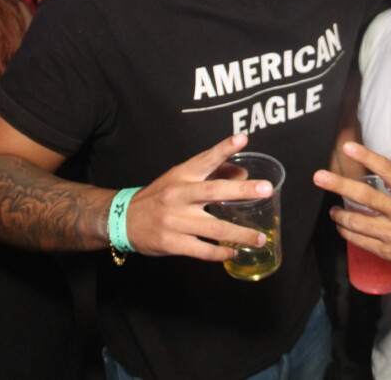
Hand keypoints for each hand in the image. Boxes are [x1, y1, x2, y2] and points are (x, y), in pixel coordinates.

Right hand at [127, 134, 272, 260]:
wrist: (122, 219)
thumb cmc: (159, 197)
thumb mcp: (180, 179)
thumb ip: (212, 175)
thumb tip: (244, 176)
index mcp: (181, 175)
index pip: (205, 159)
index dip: (223, 148)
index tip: (241, 139)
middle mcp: (178, 195)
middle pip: (214, 191)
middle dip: (243, 190)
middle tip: (267, 189)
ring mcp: (174, 220)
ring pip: (215, 227)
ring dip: (241, 234)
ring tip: (259, 239)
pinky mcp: (171, 242)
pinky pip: (203, 250)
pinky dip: (221, 252)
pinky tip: (234, 252)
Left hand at [313, 141, 390, 278]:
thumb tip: (378, 180)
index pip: (387, 169)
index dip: (366, 156)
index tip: (348, 147)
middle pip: (364, 195)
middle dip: (338, 185)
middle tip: (319, 177)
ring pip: (356, 222)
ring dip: (339, 215)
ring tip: (333, 212)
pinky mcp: (389, 252)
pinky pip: (360, 241)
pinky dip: (347, 233)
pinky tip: (343, 228)